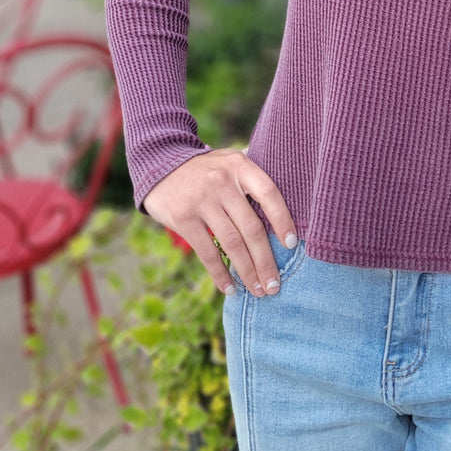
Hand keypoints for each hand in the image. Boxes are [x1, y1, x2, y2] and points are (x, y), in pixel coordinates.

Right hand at [142, 148, 297, 298]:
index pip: (270, 194)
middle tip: (275, 285)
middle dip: (266, 261)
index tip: (291, 245)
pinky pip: (207, 251)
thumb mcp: (230, 160)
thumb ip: (253, 175)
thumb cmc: (205, 169)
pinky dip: (220, 274)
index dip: (283, 221)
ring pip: (232, 243)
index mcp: (240, 166)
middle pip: (252, 227)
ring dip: (247, 271)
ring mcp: (202, 200)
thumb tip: (288, 191)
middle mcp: (223, 182)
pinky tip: (231, 288)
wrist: (159, 164)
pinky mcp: (183, 218)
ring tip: (258, 290)